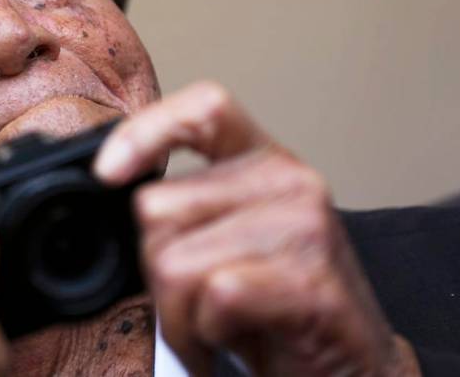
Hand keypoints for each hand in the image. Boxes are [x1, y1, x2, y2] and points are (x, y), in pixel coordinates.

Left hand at [95, 82, 420, 376]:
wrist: (351, 367)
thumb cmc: (277, 308)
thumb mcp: (225, 239)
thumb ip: (186, 205)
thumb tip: (113, 184)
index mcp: (263, 161)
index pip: (205, 109)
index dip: (146, 130)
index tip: (108, 172)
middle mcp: (288, 181)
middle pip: (158, 207)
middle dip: (155, 270)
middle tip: (193, 299)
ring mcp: (303, 227)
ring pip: (174, 261)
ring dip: (177, 315)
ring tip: (212, 325)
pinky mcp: (311, 280)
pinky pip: (214, 296)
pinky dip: (205, 336)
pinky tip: (229, 340)